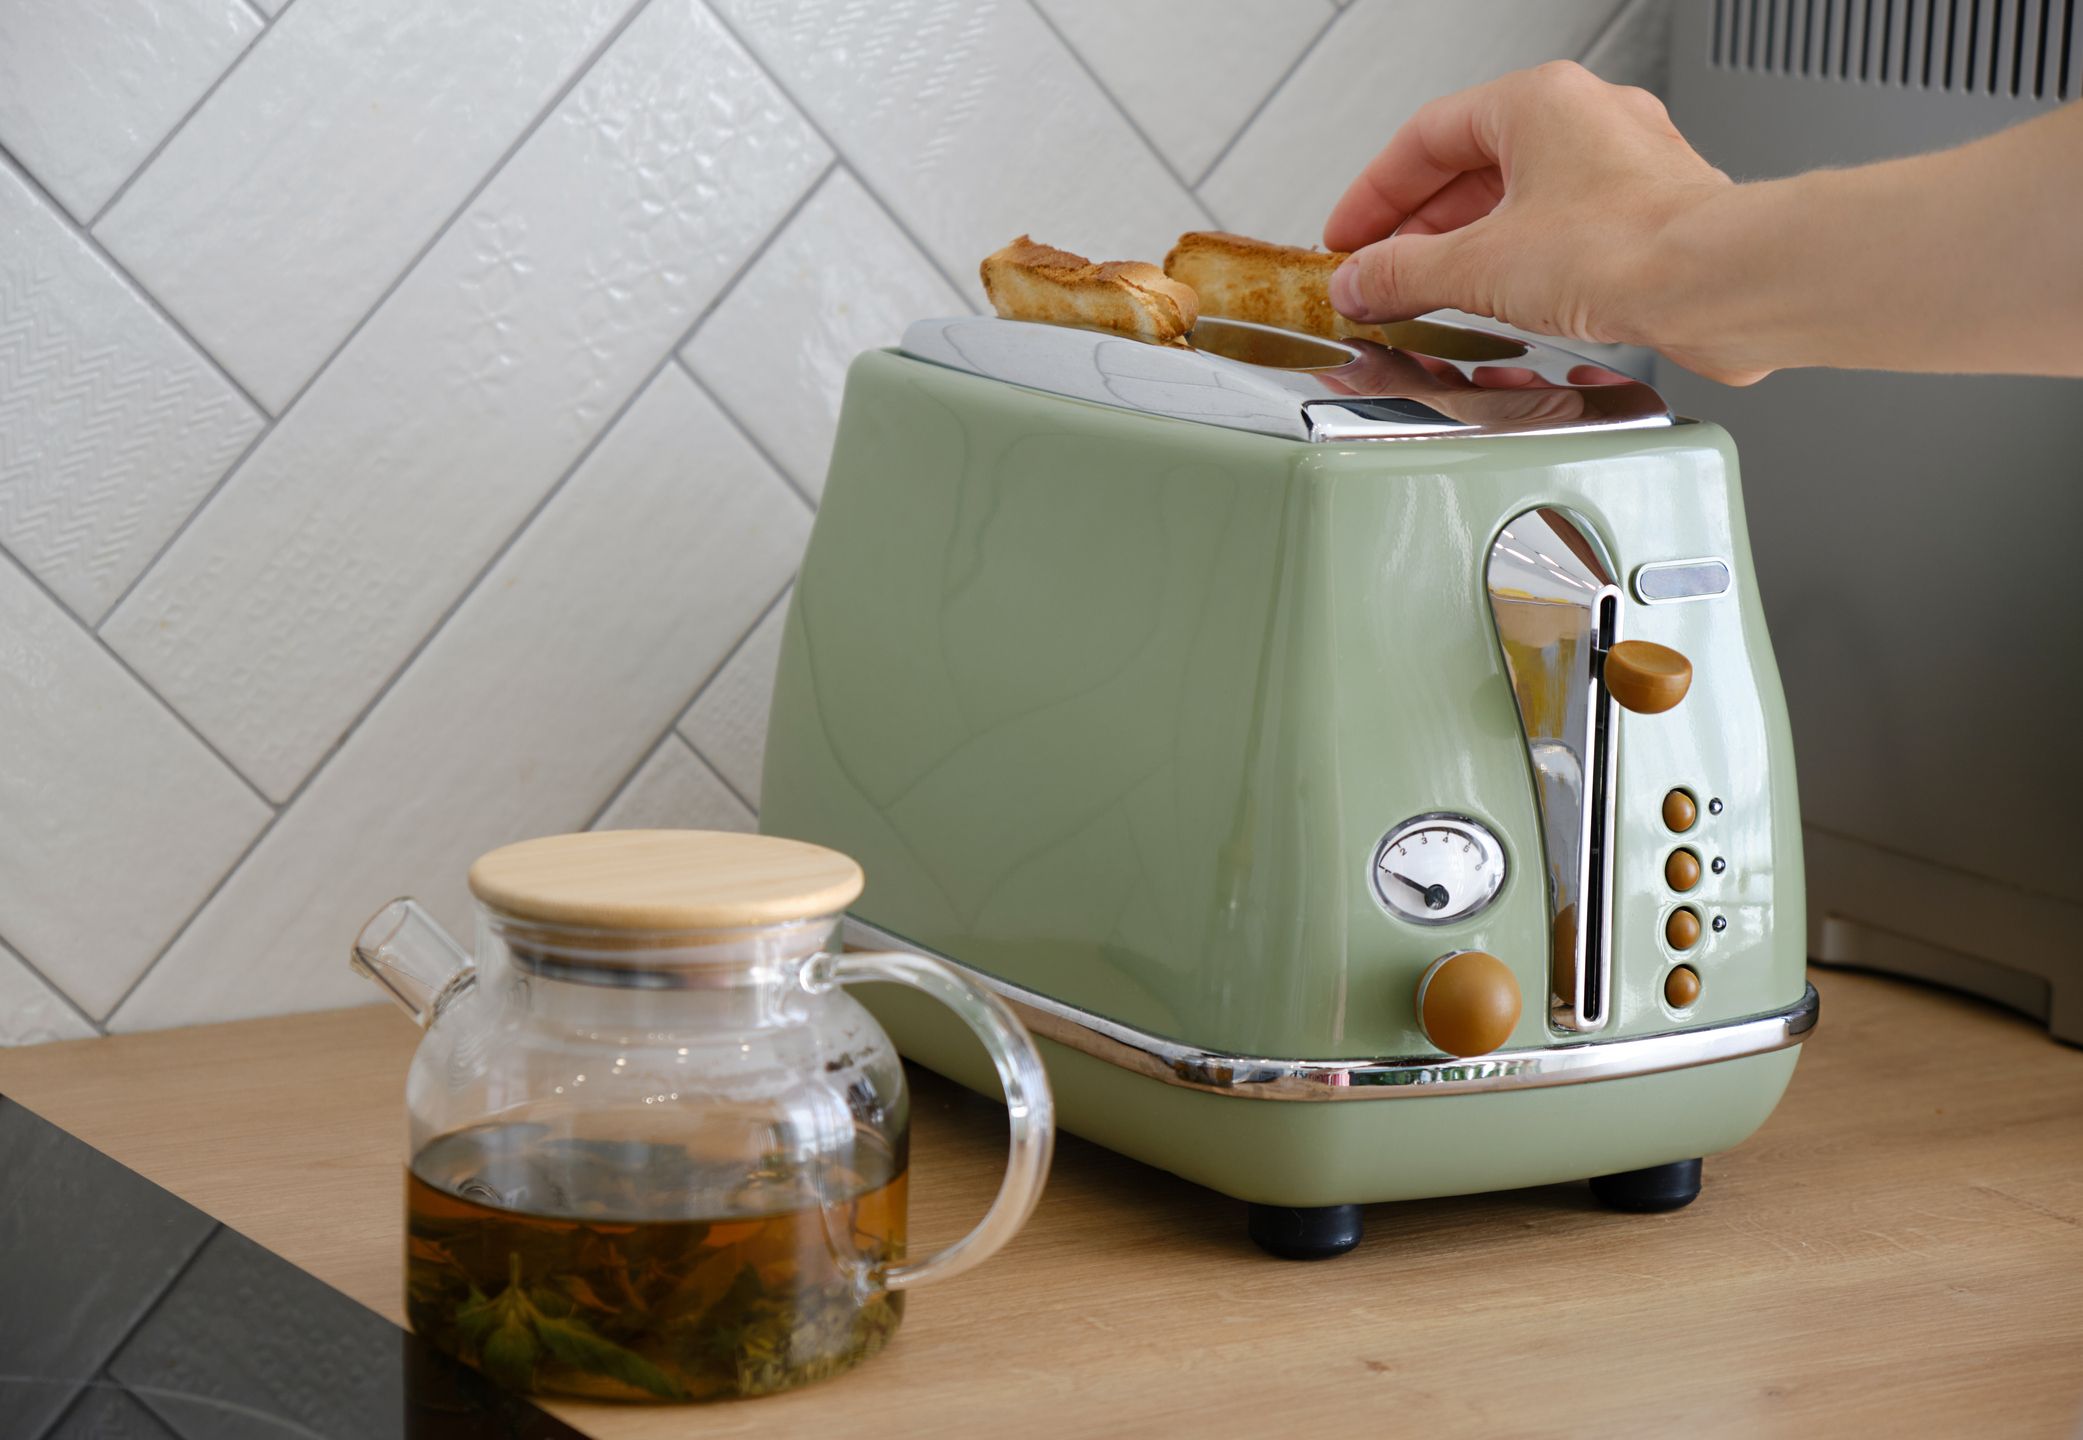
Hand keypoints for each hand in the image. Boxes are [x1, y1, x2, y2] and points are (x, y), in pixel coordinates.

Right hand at [1323, 61, 1762, 383]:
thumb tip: (1361, 282)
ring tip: (1430, 294)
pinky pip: (1561, 231)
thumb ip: (1402, 274)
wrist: (1718, 284)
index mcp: (1538, 102)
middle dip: (1416, 228)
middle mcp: (1586, 121)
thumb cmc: (1628, 247)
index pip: (1424, 138)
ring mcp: (1623, 168)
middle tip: (1380, 272)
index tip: (1346, 237)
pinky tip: (1502, 302)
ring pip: (1518, 200)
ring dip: (1465, 247)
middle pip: (1471, 168)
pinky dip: (1518, 262)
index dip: (1372, 194)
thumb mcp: (1478, 266)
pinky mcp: (1647, 218)